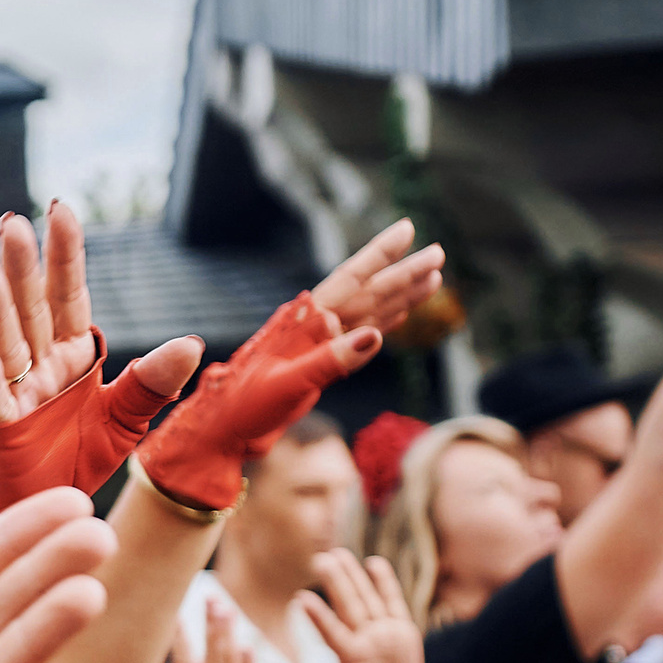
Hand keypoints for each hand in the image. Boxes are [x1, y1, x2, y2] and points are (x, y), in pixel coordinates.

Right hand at [0, 204, 201, 552]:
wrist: (51, 508)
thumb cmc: (80, 458)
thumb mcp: (127, 418)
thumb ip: (153, 381)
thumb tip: (191, 342)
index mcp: (73, 354)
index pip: (69, 295)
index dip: (64, 254)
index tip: (59, 209)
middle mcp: (40, 364)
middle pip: (31, 307)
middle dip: (22, 266)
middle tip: (12, 223)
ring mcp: (16, 392)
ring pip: (5, 342)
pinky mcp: (0, 428)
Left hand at [138, 224, 442, 510]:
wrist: (224, 433)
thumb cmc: (246, 407)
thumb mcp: (288, 384)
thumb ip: (331, 360)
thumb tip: (375, 335)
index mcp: (305, 323)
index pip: (350, 280)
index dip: (379, 255)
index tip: (406, 228)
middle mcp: (314, 329)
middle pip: (368, 293)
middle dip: (403, 273)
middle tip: (439, 251)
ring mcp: (318, 346)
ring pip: (370, 314)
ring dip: (401, 297)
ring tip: (434, 278)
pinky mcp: (320, 365)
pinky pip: (360, 338)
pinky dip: (383, 324)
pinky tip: (400, 315)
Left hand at [301, 551, 424, 662]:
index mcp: (348, 656)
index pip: (330, 631)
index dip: (318, 616)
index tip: (300, 598)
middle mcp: (361, 638)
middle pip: (347, 605)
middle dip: (335, 582)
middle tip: (319, 558)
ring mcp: (380, 631)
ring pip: (366, 597)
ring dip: (353, 576)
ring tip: (338, 553)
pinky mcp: (400, 629)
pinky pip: (392, 601)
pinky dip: (385, 583)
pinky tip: (374, 562)